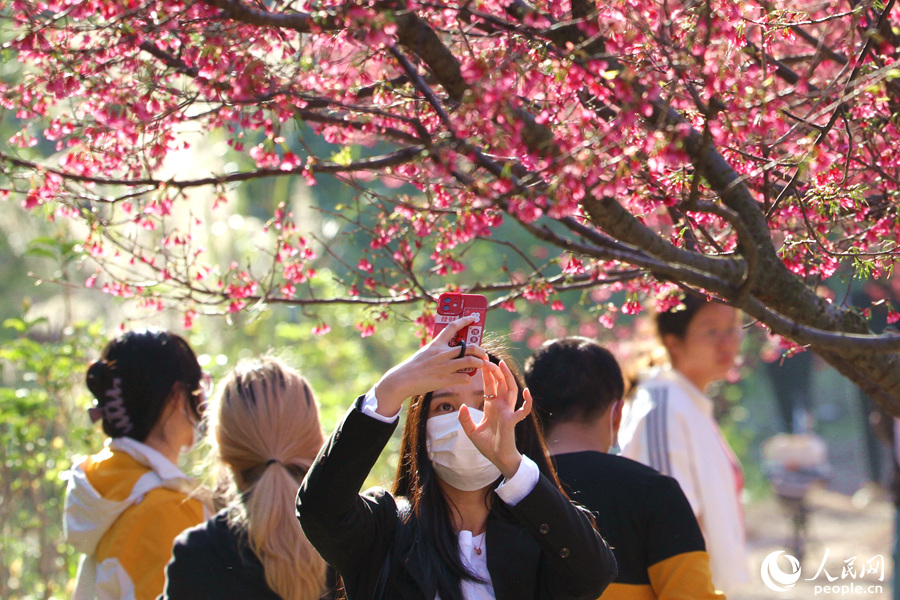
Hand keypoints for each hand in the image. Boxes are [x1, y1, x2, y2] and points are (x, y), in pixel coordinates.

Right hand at [373, 316, 486, 416]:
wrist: (402, 380)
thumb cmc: (414, 366)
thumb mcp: (425, 352)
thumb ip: (439, 349)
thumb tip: (454, 350)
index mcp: (437, 344)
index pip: (453, 327)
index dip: (465, 320)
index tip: (474, 318)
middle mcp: (442, 353)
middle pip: (469, 347)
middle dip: (480, 350)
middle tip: (482, 353)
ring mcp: (445, 367)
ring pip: (471, 361)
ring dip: (479, 363)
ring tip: (480, 364)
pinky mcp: (445, 380)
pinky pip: (464, 378)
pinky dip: (468, 379)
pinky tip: (466, 379)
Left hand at [458, 359, 530, 479]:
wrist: (498, 459)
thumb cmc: (488, 445)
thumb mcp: (471, 431)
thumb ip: (465, 419)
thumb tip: (461, 406)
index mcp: (492, 406)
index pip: (489, 385)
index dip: (486, 373)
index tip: (481, 361)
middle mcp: (501, 406)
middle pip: (500, 383)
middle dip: (494, 370)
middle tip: (486, 358)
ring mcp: (508, 412)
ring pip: (510, 390)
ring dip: (507, 377)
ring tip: (501, 364)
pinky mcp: (513, 421)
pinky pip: (523, 410)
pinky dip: (526, 401)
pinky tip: (526, 391)